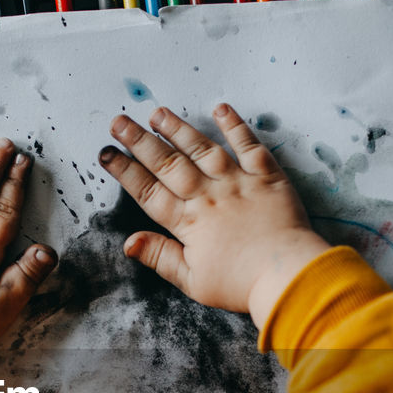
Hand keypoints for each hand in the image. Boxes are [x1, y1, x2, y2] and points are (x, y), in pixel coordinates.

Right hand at [98, 103, 331, 329]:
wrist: (287, 276)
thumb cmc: (241, 284)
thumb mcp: (192, 281)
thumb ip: (160, 257)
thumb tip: (128, 242)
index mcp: (189, 223)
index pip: (148, 191)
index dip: (124, 171)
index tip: (106, 153)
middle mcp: (209, 196)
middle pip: (168, 164)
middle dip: (140, 141)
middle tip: (119, 121)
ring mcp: (237, 182)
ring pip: (202, 149)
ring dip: (178, 129)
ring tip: (157, 113)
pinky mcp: (267, 177)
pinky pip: (248, 145)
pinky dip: (235, 125)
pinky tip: (220, 108)